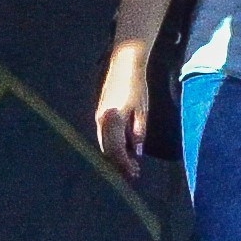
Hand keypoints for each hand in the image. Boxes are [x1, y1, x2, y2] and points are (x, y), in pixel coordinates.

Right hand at [91, 46, 158, 176]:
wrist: (124, 66)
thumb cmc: (136, 87)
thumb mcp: (142, 111)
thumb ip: (138, 132)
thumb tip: (136, 152)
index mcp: (112, 119)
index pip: (116, 149)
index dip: (124, 164)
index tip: (134, 173)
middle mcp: (101, 119)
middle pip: (107, 149)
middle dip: (119, 164)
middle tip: (133, 173)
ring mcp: (98, 116)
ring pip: (104, 144)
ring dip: (115, 156)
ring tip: (130, 165)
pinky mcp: (99, 114)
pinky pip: (103, 136)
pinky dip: (112, 146)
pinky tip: (123, 151)